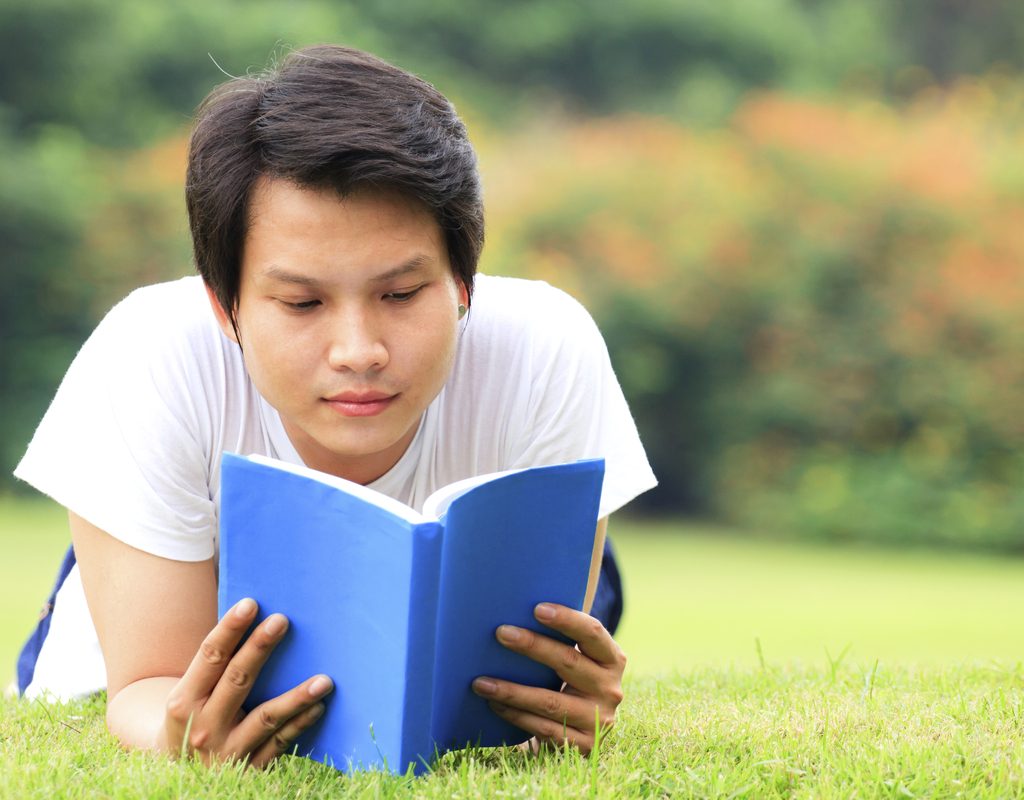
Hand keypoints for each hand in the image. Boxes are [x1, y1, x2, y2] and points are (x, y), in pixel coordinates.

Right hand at [162, 597, 332, 767]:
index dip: (229, 629)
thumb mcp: (191, 696)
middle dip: (259, 648)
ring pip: (266, 717)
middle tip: (282, 620)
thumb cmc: (194, 719)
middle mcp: (203, 727)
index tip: (250, 604)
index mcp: (185, 701)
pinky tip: (319, 706)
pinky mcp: (249, 768)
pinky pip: (280, 743)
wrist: (183, 775)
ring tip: (324, 680)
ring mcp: (227, 751)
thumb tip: (256, 622)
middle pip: (237, 679)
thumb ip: (217, 667)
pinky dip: (300, 724)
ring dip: (297, 697)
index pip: (209, 657)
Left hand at [471, 602, 625, 753]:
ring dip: (512, 690)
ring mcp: (599, 719)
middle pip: (569, 662)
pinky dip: (515, 715)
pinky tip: (494, 703)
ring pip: (550, 701)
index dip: (567, 619)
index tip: (537, 608)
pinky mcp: (584, 746)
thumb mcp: (578, 661)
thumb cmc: (572, 683)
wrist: (584, 732)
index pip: (593, 632)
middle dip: (532, 646)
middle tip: (501, 633)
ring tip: (481, 681)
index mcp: (612, 659)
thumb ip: (561, 640)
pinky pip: (543, 728)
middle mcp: (611, 688)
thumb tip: (512, 611)